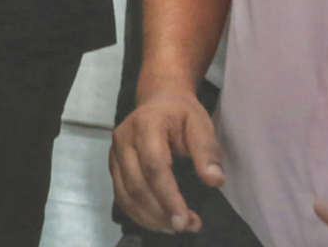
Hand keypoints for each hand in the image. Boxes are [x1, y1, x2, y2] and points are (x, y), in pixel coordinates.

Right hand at [110, 86, 223, 233]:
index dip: (169, 196)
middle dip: (161, 212)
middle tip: (188, 226)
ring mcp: (114, 152)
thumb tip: (215, 180)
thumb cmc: (182, 113)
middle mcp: (123, 138)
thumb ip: (207, 150)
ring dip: (150, 217)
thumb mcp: (201, 123)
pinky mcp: (113, 164)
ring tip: (176, 228)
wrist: (159, 99)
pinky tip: (159, 221)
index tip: (186, 220)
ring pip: (126, 194)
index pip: (154, 166)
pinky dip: (138, 214)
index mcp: (146, 124)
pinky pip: (121, 195)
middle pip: (137, 184)